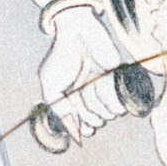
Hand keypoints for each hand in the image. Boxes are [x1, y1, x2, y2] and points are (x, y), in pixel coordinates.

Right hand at [31, 0, 144, 147]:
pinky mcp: (116, 79)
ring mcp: (103, 87)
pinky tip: (100, 83)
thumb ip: (55, 103)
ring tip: (90, 88)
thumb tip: (68, 117)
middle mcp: (89, 94)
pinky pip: (116, 97)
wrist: (78, 33)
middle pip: (95, 118)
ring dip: (98, 104)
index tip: (86, 132)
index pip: (81, 120)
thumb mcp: (50, 81)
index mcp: (72, 96)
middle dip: (91, 118)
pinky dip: (109, 95)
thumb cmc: (62, 56)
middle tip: (87, 110)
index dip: (83, 129)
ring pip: (106, 110)